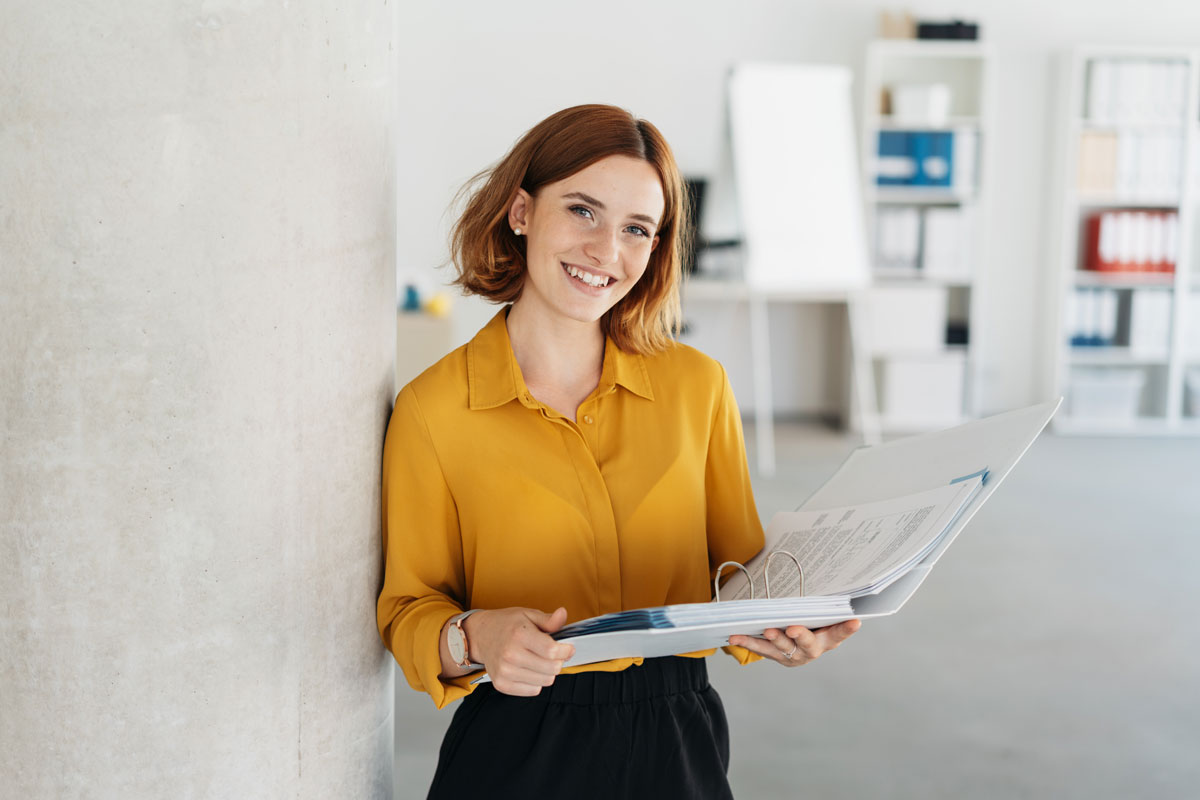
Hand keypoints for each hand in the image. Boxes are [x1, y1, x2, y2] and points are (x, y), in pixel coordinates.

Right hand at [464, 607, 574, 696]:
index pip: (552, 651)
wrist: (480, 635)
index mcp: (519, 634)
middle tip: (553, 654)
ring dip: (547, 672)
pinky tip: (529, 669)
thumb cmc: (506, 624)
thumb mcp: (528, 615)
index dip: (566, 650)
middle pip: (552, 668)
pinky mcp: (501, 684)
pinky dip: (536, 681)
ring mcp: (505, 671)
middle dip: (558, 661)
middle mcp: (510, 654)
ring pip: (545, 681)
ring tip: (539, 660)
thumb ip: (549, 619)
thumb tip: (563, 614)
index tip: (568, 648)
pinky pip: (533, 690)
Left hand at [728, 619, 860, 666]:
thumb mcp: (820, 615)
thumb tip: (825, 580)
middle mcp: (812, 650)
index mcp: (828, 638)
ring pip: (782, 650)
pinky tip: (735, 636)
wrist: (799, 645)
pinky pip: (761, 650)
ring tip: (766, 632)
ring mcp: (794, 656)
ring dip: (772, 641)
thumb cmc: (812, 623)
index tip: (855, 621)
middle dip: (800, 636)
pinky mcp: (777, 657)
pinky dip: (748, 642)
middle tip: (793, 629)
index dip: (847, 628)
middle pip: (808, 645)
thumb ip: (821, 606)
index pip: (840, 632)